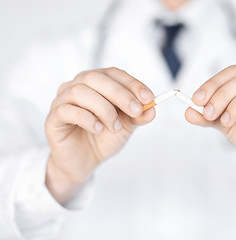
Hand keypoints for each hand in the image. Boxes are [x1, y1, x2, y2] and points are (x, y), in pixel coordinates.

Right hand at [45, 67, 154, 202]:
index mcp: (96, 83)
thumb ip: (138, 116)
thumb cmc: (104, 137)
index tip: (149, 98)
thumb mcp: (126, 125)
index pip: (113, 73)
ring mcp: (62, 100)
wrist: (85, 161)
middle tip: (136, 110)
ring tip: (114, 127)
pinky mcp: (53, 118)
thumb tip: (152, 109)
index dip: (132, 83)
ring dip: (104, 109)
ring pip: (80, 92)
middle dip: (120, 94)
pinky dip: (87, 118)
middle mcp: (77, 86)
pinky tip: (98, 129)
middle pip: (96, 78)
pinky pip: (67, 110)